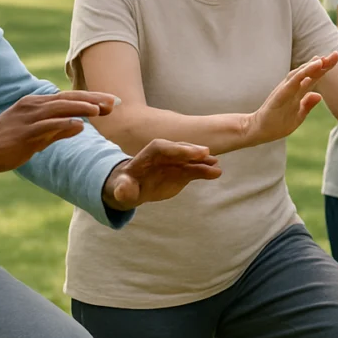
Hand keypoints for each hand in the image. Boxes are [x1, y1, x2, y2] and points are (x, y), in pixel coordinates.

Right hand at [0, 91, 118, 172]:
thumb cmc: (7, 142)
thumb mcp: (37, 136)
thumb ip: (57, 131)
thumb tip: (79, 126)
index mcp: (38, 104)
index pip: (69, 97)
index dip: (92, 98)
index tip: (112, 101)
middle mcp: (34, 106)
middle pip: (69, 98)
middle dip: (93, 99)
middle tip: (115, 102)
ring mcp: (29, 118)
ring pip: (59, 108)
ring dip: (82, 107)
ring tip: (101, 109)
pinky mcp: (24, 132)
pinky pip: (47, 126)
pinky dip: (64, 123)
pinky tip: (79, 124)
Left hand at [102, 139, 221, 209]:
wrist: (134, 187)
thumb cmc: (125, 185)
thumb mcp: (121, 188)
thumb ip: (123, 188)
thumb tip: (124, 189)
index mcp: (149, 154)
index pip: (163, 148)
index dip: (177, 149)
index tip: (189, 153)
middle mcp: (166, 154)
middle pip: (180, 150)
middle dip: (192, 151)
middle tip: (206, 154)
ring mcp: (176, 162)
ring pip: (191, 160)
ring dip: (203, 162)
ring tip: (216, 167)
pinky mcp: (183, 172)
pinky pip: (196, 170)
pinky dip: (205, 171)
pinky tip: (216, 172)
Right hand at [244, 52, 337, 145]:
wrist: (258, 131)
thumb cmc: (276, 123)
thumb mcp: (298, 116)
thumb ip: (307, 105)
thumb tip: (319, 95)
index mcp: (297, 93)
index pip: (312, 78)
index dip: (323, 68)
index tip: (335, 58)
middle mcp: (291, 88)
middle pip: (308, 73)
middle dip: (322, 63)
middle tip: (336, 54)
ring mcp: (285, 90)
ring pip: (299, 74)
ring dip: (311, 66)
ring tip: (323, 59)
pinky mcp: (280, 95)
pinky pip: (292, 83)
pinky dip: (303, 74)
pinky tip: (312, 67)